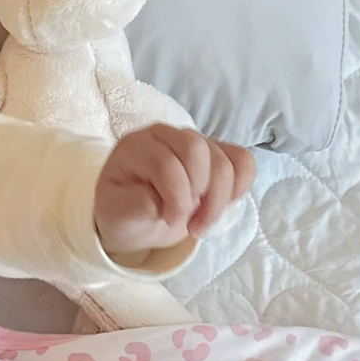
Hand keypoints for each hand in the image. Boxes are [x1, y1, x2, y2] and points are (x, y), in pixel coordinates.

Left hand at [94, 125, 255, 258]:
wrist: (137, 220)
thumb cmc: (124, 215)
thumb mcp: (117, 217)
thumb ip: (135, 206)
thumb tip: (161, 201)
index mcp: (136, 146)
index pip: (167, 164)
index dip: (176, 198)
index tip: (172, 223)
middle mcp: (166, 135)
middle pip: (199, 151)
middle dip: (199, 194)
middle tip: (191, 225)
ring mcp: (195, 141)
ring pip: (225, 160)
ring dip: (220, 199)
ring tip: (201, 224)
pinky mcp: (217, 153)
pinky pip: (243, 162)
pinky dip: (240, 187)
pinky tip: (222, 206)